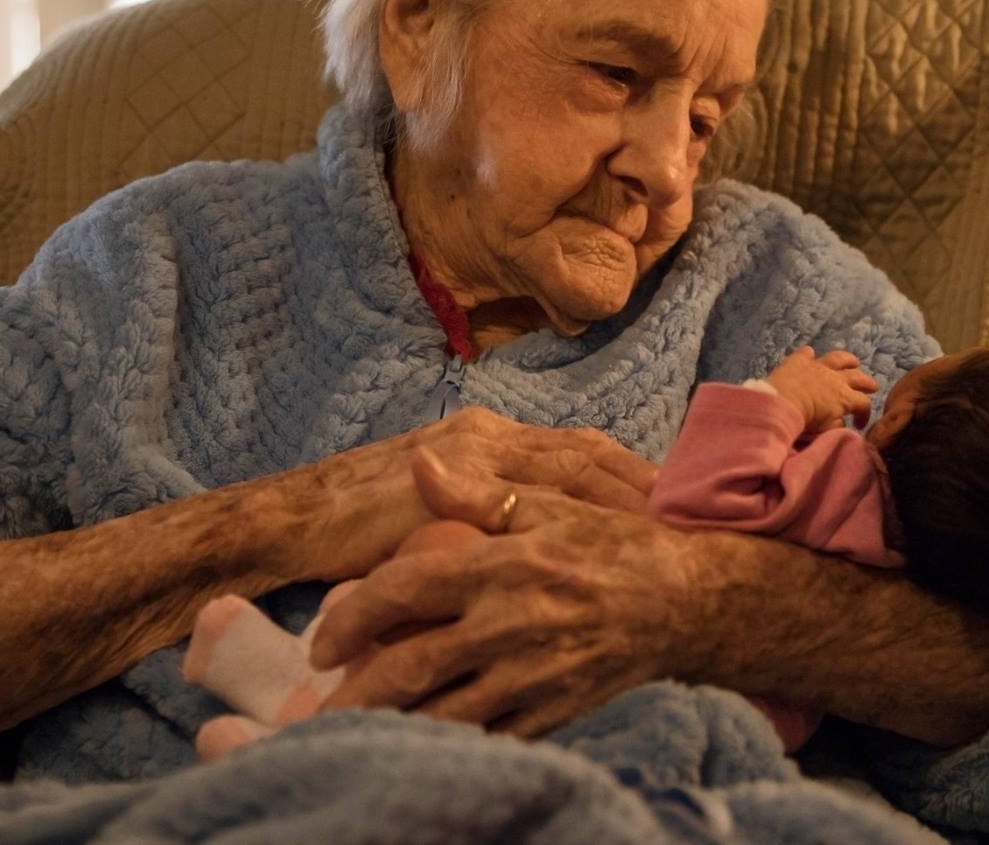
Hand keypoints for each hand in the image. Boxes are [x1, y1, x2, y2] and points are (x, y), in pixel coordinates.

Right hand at [283, 406, 656, 582]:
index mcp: (488, 439)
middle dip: (644, 484)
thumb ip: (481, 517)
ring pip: (568, 472)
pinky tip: (600, 551)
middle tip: (701, 515)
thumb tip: (531, 544)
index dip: (633, 475)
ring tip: (670, 534)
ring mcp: (468, 456)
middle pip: (588, 457)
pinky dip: (568, 523)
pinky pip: (525, 503)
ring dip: (619, 499)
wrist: (287, 523)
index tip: (685, 501)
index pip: (579, 453)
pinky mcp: (444, 483)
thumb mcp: (433, 516)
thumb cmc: (351, 531)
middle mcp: (486, 436)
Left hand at [307, 451, 704, 738]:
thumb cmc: (611, 547)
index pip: (407, 590)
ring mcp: (533, 677)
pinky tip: (416, 748)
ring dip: (390, 726)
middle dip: (355, 690)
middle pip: (412, 667)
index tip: (320, 639)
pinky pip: (487, 740)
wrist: (686, 602)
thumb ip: (478, 492)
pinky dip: (446, 747)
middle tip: (318, 701)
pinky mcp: (553, 715)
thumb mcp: (549, 507)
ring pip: (443, 714)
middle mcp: (513, 625)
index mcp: (504, 566)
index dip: (353, 615)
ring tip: (352, 732)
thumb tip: (418, 464)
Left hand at [764, 346, 877, 430]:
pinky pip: (806, 353)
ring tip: (854, 362)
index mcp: (845, 397)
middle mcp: (835, 378)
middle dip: (867, 382)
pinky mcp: (798, 361)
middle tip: (873, 386)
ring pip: (838, 358)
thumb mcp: (827, 430)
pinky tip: (809, 353)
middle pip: (857, 377)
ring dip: (848, 360)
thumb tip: (842, 422)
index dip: (864, 414)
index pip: (863, 404)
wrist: (782, 403)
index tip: (859, 424)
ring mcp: (817, 366)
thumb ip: (838, 426)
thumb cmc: (806, 421)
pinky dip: (808, 353)